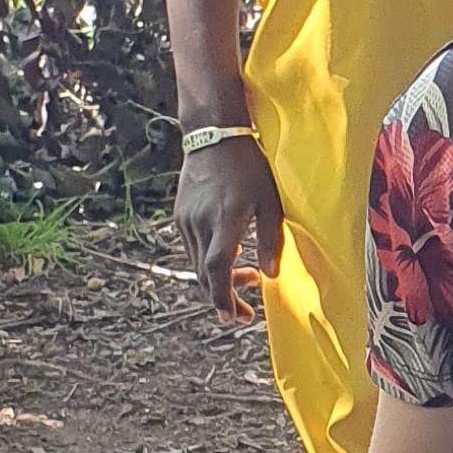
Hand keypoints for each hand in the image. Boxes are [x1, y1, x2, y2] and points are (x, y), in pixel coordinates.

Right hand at [175, 135, 281, 319]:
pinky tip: (229, 253)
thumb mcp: (270, 201)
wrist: (214, 135)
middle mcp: (200, 223)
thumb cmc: (249, 165)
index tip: (233, 317)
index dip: (224, 298)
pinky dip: (208, 260)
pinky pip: (192, 248)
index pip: (217, 270)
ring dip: (218, 278)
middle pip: (205, 275)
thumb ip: (272, 240)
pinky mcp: (180, 215)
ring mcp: (186, 220)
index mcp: (225, 221)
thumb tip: (271, 275)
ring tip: (247, 275)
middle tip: (244, 312)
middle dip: (223, 298)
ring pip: (197, 264)